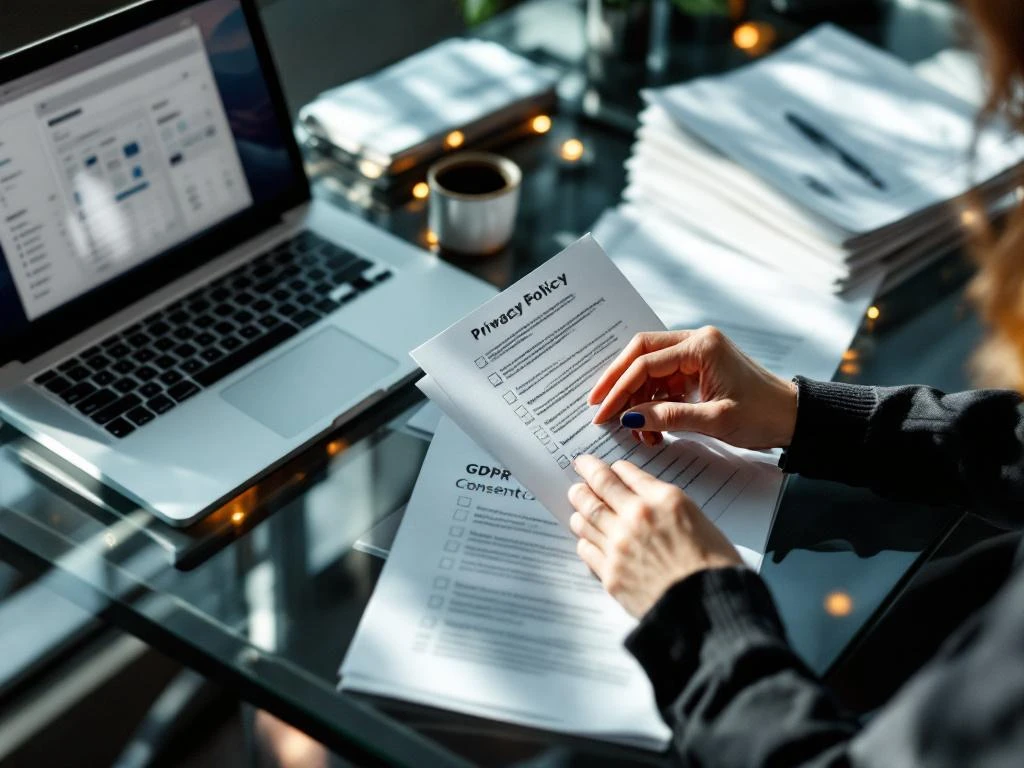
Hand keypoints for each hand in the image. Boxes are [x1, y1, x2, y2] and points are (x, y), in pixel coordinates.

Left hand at [568, 454, 741, 617]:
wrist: (709, 608)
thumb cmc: (714, 567)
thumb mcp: (699, 521)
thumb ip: (667, 507)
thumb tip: (647, 503)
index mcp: (664, 499)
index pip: (627, 473)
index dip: (614, 468)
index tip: (607, 466)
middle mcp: (637, 516)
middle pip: (600, 488)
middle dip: (587, 477)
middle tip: (580, 469)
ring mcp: (619, 545)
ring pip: (587, 517)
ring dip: (580, 506)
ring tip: (577, 499)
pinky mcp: (610, 573)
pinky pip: (586, 548)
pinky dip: (584, 538)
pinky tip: (584, 536)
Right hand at [589, 326, 797, 450]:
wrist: (793, 418)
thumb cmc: (763, 415)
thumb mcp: (715, 420)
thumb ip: (669, 417)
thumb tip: (630, 417)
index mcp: (701, 346)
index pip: (646, 363)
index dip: (619, 388)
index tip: (602, 411)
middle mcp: (696, 342)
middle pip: (641, 354)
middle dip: (618, 382)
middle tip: (599, 407)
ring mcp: (696, 354)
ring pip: (649, 369)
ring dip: (637, 398)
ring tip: (636, 430)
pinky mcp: (697, 369)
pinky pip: (663, 381)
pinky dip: (652, 403)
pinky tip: (651, 427)